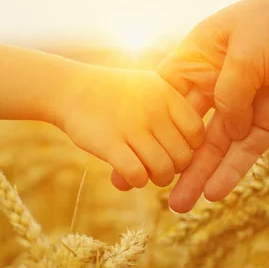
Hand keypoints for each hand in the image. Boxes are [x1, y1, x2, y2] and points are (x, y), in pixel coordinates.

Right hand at [51, 63, 204, 188]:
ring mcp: (131, 127)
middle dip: (174, 169)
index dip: (190, 148)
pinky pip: (138, 175)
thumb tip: (195, 146)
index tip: (175, 149)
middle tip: (160, 166)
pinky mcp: (109, 144)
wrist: (71, 89)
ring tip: (147, 174)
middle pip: (182, 156)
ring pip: (163, 170)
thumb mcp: (150, 86)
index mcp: (167, 94)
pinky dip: (137, 181)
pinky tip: (129, 176)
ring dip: (157, 179)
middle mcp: (153, 110)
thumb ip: (174, 109)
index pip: (197, 133)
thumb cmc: (115, 93)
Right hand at [157, 0, 268, 211]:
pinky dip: (232, 170)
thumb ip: (228, 97)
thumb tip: (228, 133)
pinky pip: (248, 150)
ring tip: (179, 206)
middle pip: (184, 128)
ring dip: (198, 174)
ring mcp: (244, 103)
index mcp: (199, 57)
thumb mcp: (243, 54)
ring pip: (215, 145)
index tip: (126, 153)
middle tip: (142, 188)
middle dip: (167, 157)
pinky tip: (214, 193)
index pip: (164, 97)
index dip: (146, 126)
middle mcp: (216, 82)